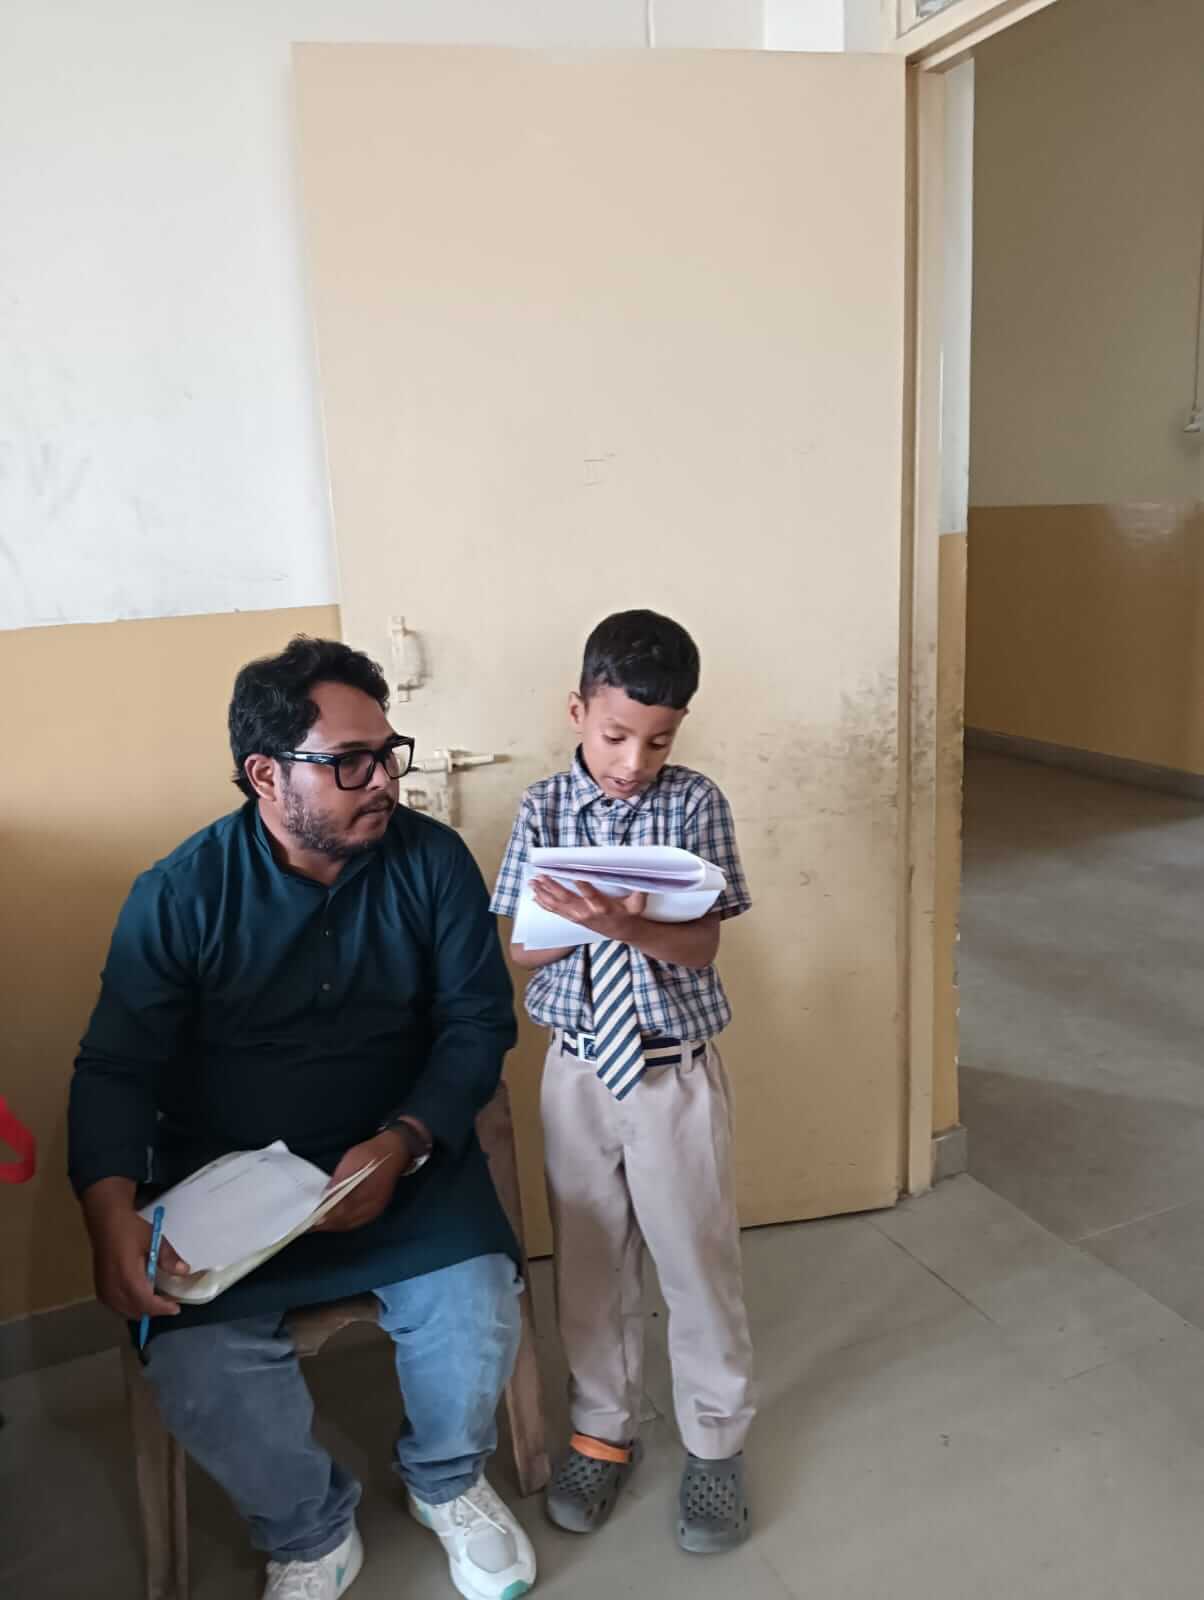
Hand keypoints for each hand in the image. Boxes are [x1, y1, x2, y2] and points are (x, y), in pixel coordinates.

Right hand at [87, 1204, 189, 1319]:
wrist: (106, 1221)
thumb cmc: (129, 1229)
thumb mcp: (153, 1239)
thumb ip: (168, 1258)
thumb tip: (184, 1271)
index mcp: (127, 1278)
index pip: (146, 1304)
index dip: (162, 1309)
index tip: (176, 1308)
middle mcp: (113, 1288)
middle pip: (136, 1311)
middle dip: (154, 1310)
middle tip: (169, 1302)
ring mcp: (104, 1290)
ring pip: (125, 1311)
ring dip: (141, 1310)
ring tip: (156, 1300)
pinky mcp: (100, 1288)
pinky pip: (115, 1307)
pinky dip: (129, 1306)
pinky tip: (139, 1297)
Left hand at [312, 1130, 411, 1232]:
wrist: (394, 1152)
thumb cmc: (370, 1154)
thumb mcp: (351, 1161)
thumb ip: (338, 1181)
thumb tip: (324, 1198)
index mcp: (364, 1192)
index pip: (340, 1210)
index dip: (324, 1216)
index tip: (309, 1219)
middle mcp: (370, 1205)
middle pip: (344, 1221)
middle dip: (325, 1224)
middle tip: (307, 1226)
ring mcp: (374, 1209)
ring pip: (349, 1224)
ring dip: (332, 1226)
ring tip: (316, 1225)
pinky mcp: (376, 1210)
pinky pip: (356, 1222)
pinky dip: (342, 1224)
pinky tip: (333, 1222)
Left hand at [531, 878, 646, 940]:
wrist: (622, 931)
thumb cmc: (629, 913)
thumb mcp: (638, 903)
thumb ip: (640, 890)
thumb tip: (643, 872)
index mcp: (602, 907)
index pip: (591, 895)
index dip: (583, 886)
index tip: (574, 875)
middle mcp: (587, 912)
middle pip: (567, 899)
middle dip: (552, 887)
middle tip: (541, 875)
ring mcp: (578, 917)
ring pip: (557, 905)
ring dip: (543, 894)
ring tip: (532, 882)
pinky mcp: (573, 918)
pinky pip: (555, 912)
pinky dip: (544, 904)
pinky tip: (534, 896)